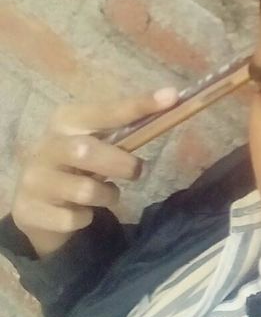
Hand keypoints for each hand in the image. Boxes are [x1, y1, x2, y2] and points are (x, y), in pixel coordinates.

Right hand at [10, 87, 178, 257]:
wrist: (36, 203)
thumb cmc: (76, 166)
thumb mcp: (95, 144)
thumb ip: (124, 130)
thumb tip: (169, 103)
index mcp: (65, 122)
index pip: (105, 111)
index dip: (138, 105)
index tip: (171, 97)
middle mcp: (46, 146)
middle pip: (87, 151)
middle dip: (121, 164)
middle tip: (139, 171)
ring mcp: (35, 180)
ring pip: (85, 191)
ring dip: (108, 196)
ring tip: (106, 193)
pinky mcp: (32, 211)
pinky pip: (75, 219)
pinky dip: (86, 218)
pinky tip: (80, 212)